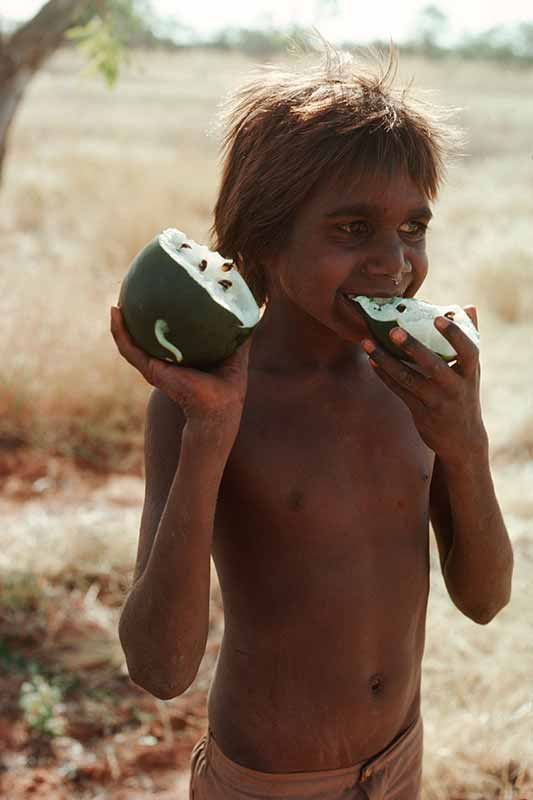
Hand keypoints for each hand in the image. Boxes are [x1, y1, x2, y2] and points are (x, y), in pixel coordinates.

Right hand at [110, 306, 252, 432]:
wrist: (219, 407)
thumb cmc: (229, 383)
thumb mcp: (236, 350)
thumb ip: (240, 332)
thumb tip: (251, 309)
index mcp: (181, 356)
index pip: (167, 335)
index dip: (159, 317)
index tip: (154, 295)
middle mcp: (165, 361)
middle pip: (144, 338)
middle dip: (135, 320)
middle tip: (130, 295)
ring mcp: (155, 366)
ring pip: (130, 343)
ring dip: (120, 324)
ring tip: (116, 303)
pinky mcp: (150, 370)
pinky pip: (129, 349)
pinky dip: (119, 332)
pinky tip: (115, 312)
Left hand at [360, 306, 487, 463]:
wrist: (462, 439)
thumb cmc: (465, 394)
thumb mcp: (472, 370)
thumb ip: (471, 338)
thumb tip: (469, 305)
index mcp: (470, 372)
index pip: (468, 350)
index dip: (454, 334)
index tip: (439, 317)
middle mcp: (455, 387)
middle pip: (433, 365)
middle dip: (413, 347)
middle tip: (393, 330)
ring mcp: (437, 401)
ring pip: (408, 378)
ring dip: (386, 360)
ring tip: (367, 342)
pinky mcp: (421, 412)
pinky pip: (399, 390)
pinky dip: (384, 374)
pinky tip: (372, 360)